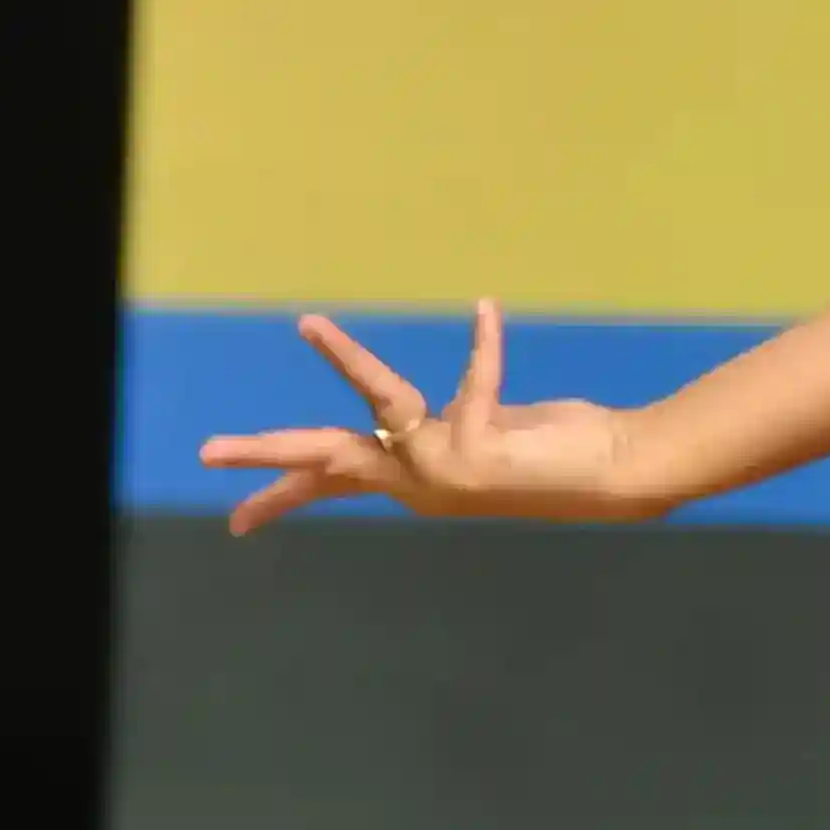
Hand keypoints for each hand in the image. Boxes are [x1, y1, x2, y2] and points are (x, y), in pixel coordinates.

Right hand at [202, 305, 649, 533]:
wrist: (622, 473)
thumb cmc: (557, 451)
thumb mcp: (480, 438)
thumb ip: (434, 427)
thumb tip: (400, 418)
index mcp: (414, 479)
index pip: (332, 484)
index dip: (282, 495)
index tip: (236, 519)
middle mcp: (421, 481)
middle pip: (327, 462)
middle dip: (266, 457)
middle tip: (207, 453)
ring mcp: (447, 471)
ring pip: (382, 406)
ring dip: (348, 361)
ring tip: (308, 323)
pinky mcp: (482, 452)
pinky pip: (474, 382)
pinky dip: (483, 346)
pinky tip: (485, 311)